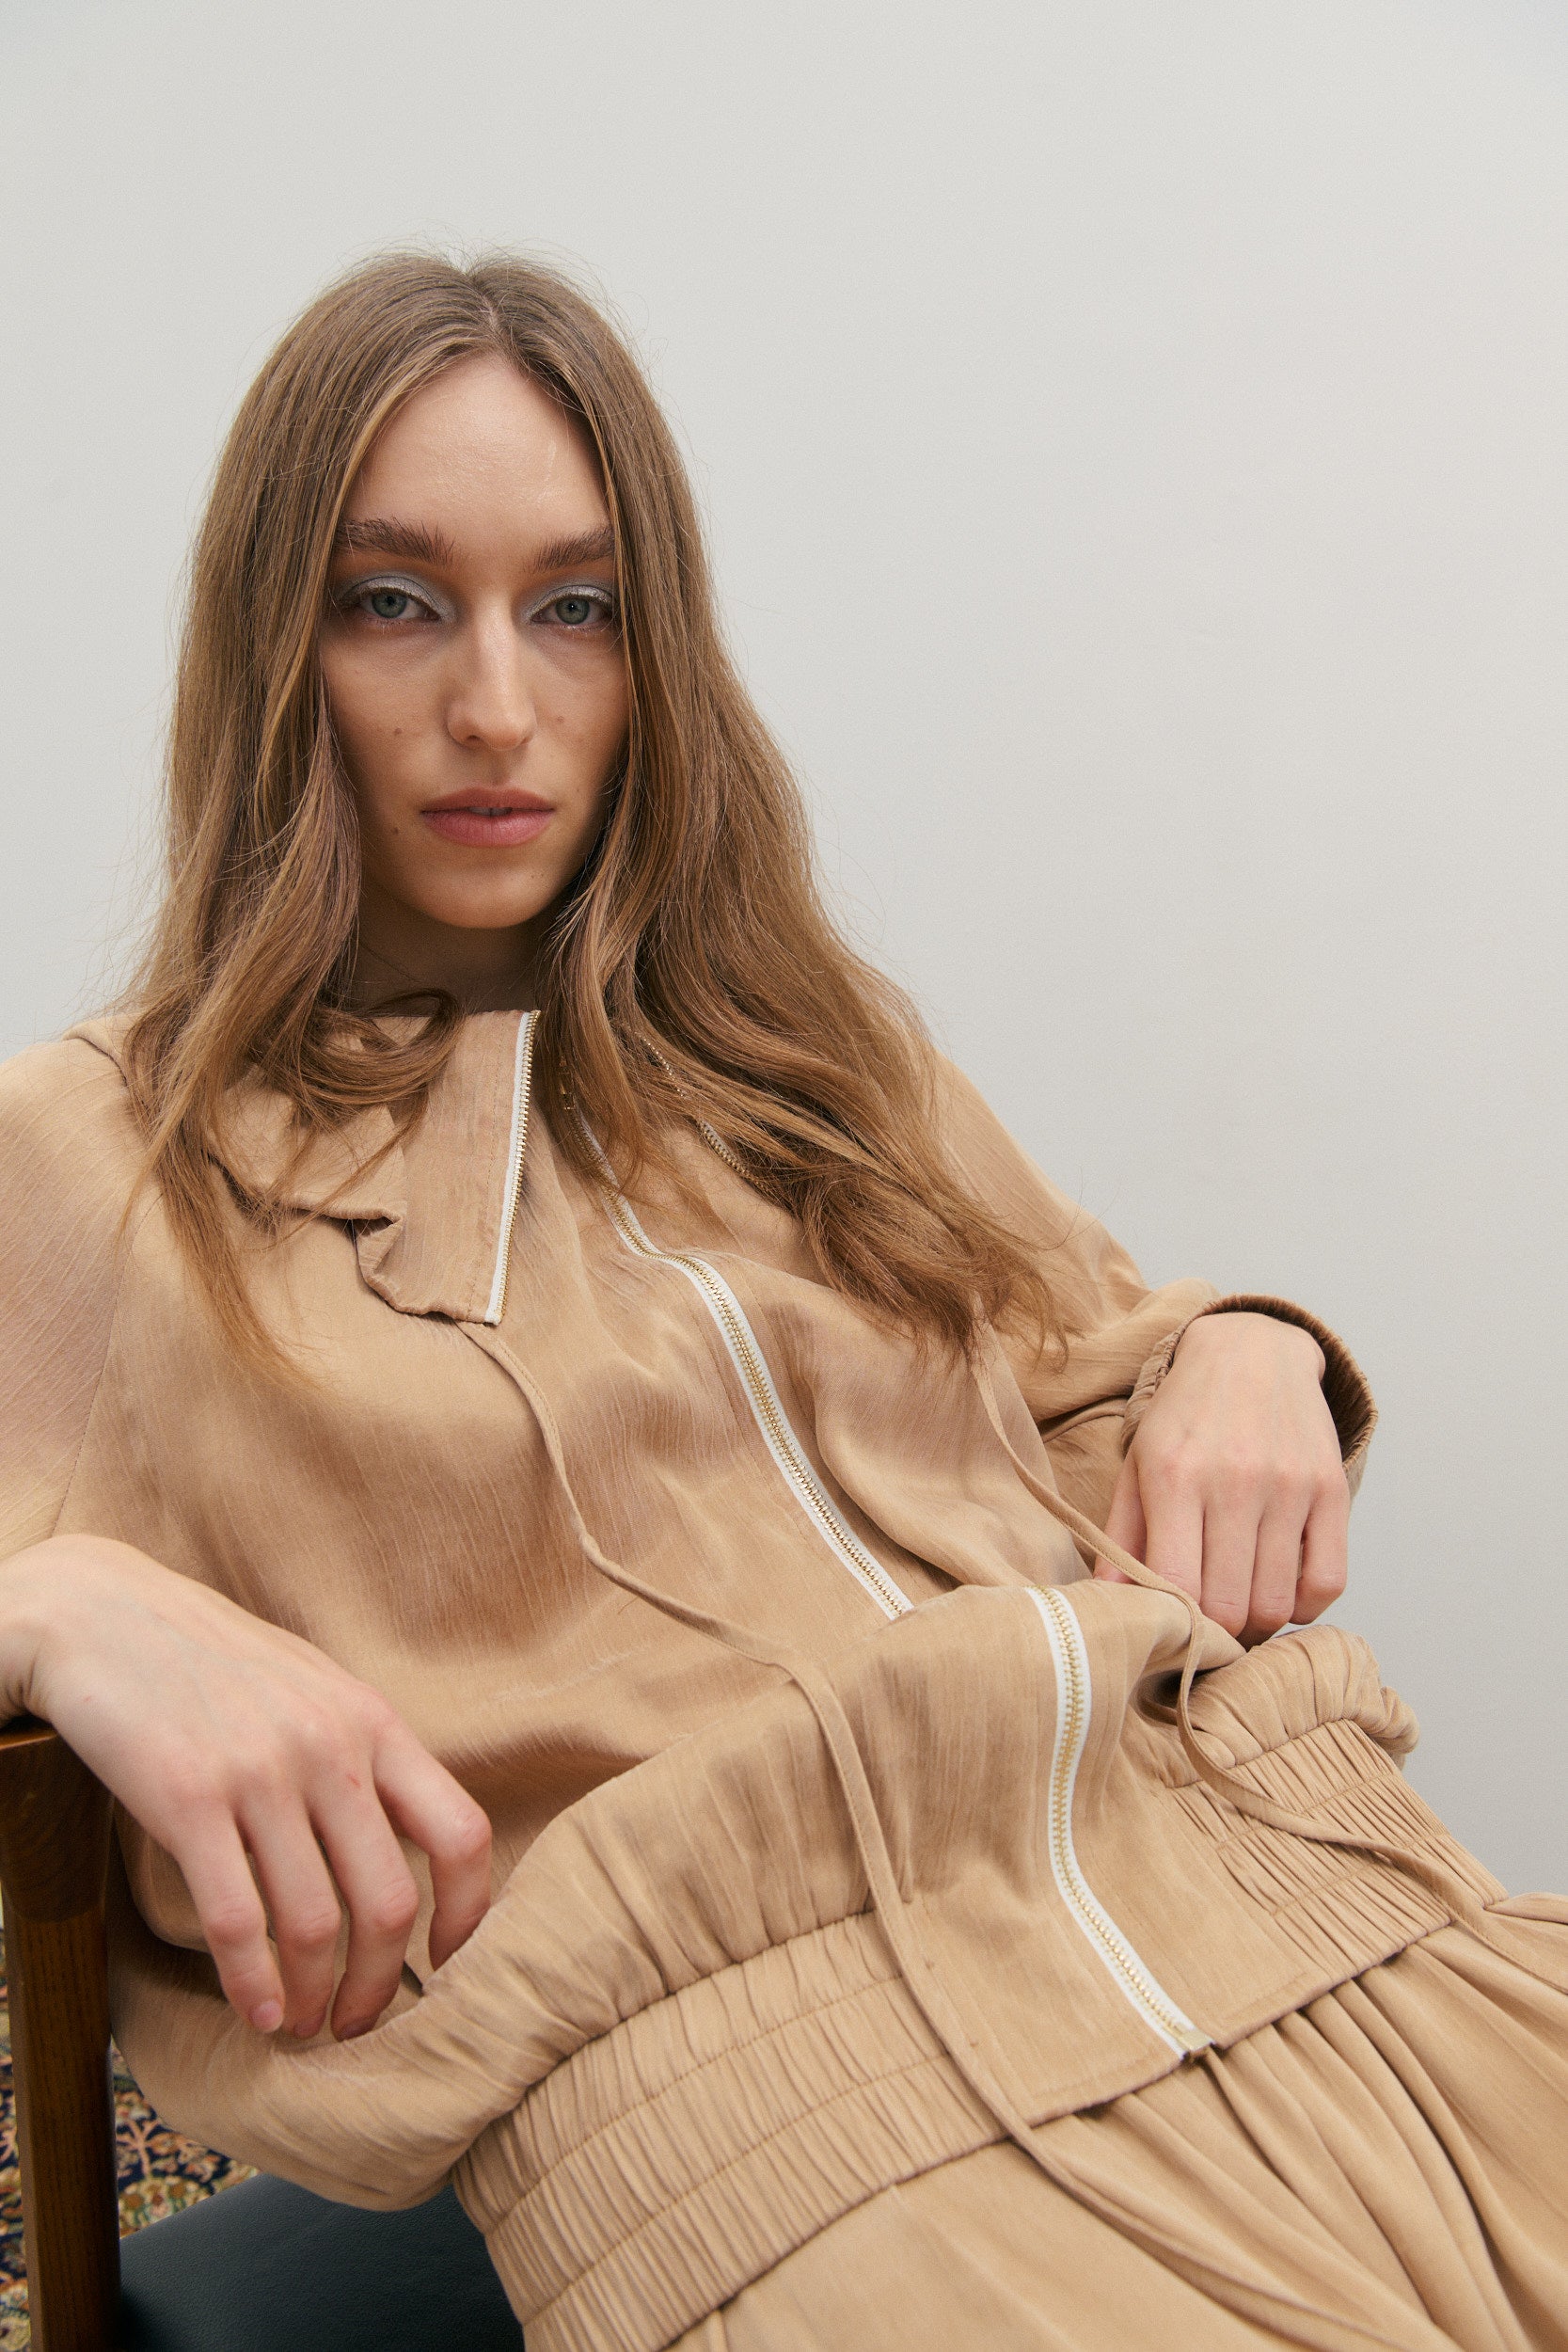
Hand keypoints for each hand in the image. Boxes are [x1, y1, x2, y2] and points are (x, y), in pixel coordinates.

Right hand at [0, 1535, 491, 2041]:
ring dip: (310, 1997)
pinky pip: (236, 1919)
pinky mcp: (187, 1799)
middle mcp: (330, 1747)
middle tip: (355, 2020)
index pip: (461, 1833)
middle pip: (391, 1900)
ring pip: (314, 1924)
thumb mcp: (312, 1686)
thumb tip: (403, 1842)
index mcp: (373, 1721)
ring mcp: (260, 1773)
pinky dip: (250, 1982)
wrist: (101, 1614)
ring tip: (296, 2024)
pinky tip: (251, 2011)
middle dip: (380, 1984)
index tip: (446, 1965)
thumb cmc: (211, 1660)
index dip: (466, 1916)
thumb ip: (361, 1753)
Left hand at [1096, 1311, 1348, 1643]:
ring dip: (1258, 1624)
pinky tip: (1282, 1592)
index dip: (1176, 1625)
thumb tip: (1110, 1603)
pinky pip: (1328, 1581)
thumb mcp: (1138, 1463)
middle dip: (1217, 1634)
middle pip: (1231, 1607)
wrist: (1252, 1350)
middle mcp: (1235, 1480)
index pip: (1179, 1587)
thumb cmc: (1186, 1416)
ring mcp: (1289, 1485)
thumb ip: (1122, 1536)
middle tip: (1208, 1629)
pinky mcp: (1331, 1488)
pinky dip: (1305, 1607)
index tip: (1173, 1627)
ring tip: (1241, 1611)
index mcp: (1175, 1476)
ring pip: (1278, 1603)